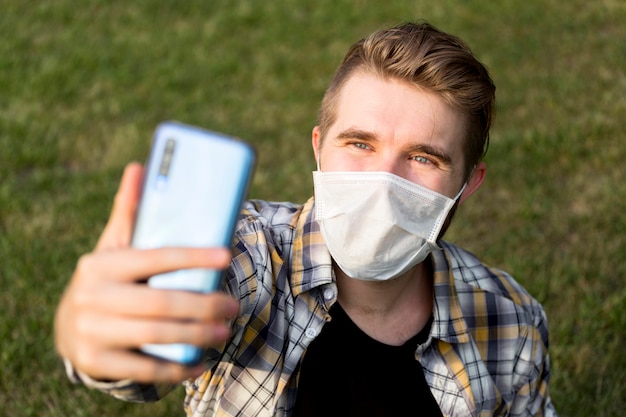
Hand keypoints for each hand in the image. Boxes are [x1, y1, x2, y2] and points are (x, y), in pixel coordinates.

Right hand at [54, 163, 239, 382]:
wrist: (69, 327)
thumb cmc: (106, 279)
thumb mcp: (113, 247)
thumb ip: (128, 212)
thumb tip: (139, 166)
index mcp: (101, 264)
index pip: (154, 257)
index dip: (193, 257)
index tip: (226, 255)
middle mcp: (92, 297)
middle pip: (160, 302)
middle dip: (204, 305)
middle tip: (234, 305)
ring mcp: (91, 331)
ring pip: (156, 335)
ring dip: (197, 335)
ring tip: (225, 331)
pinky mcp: (96, 362)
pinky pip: (144, 369)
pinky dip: (177, 368)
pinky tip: (201, 362)